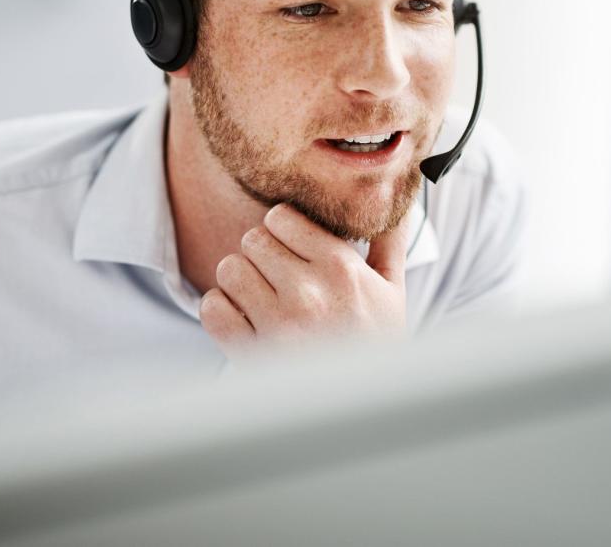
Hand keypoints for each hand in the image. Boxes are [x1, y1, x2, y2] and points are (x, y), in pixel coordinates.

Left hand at [200, 203, 411, 357]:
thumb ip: (389, 243)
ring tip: (259, 298)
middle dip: (261, 255)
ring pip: (229, 269)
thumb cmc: (377, 347)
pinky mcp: (252, 354)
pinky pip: (212, 308)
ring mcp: (278, 324)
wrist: (364, 409)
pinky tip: (242, 320)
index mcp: (341, 269)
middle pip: (252, 239)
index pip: (281, 217)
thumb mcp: (392, 293)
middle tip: (276, 277)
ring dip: (239, 282)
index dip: (281, 229)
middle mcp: (308, 292)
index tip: (290, 249)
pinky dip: (219, 311)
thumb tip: (398, 202)